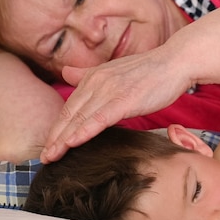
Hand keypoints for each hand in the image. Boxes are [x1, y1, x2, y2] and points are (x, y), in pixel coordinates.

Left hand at [40, 50, 190, 162]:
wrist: (176, 62)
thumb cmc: (151, 71)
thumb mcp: (115, 71)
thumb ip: (89, 74)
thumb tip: (66, 73)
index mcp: (94, 77)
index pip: (70, 106)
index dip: (57, 126)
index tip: (48, 145)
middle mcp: (97, 82)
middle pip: (70, 114)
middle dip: (55, 137)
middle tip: (44, 157)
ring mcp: (110, 90)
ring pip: (80, 118)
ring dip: (63, 139)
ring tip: (52, 156)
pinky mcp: (125, 99)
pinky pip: (99, 118)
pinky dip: (84, 131)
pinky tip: (72, 143)